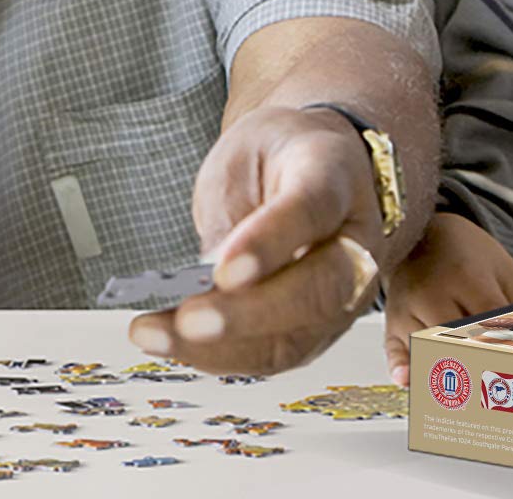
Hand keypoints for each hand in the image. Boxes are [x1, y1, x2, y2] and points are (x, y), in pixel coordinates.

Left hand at [128, 105, 386, 374]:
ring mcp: (344, 294)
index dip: (269, 242)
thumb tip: (207, 276)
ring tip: (157, 335)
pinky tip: (171, 342)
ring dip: (221, 348)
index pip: (312, 211)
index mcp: (336, 178)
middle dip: (248, 314)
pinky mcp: (316, 329)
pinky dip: (217, 357)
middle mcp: (355, 243)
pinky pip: (271, 355)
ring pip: (295, 337)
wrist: (313, 168)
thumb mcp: (248, 155)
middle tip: (188, 319)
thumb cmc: (278, 159)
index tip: (224, 269)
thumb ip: (235, 212)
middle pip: (320, 290)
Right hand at [382, 212, 512, 383]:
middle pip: (455, 338)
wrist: (424, 233)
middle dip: (479, 363)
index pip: (488, 320)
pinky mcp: (391, 320)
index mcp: (465, 275)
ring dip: (446, 372)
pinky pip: (393, 348)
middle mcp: (431, 292)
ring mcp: (407, 308)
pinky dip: (400, 366)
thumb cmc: (468, 255)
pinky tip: (408, 380)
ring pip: (426, 348)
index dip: (506, 346)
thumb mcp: (504, 269)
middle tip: (502, 389)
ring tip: (470, 398)